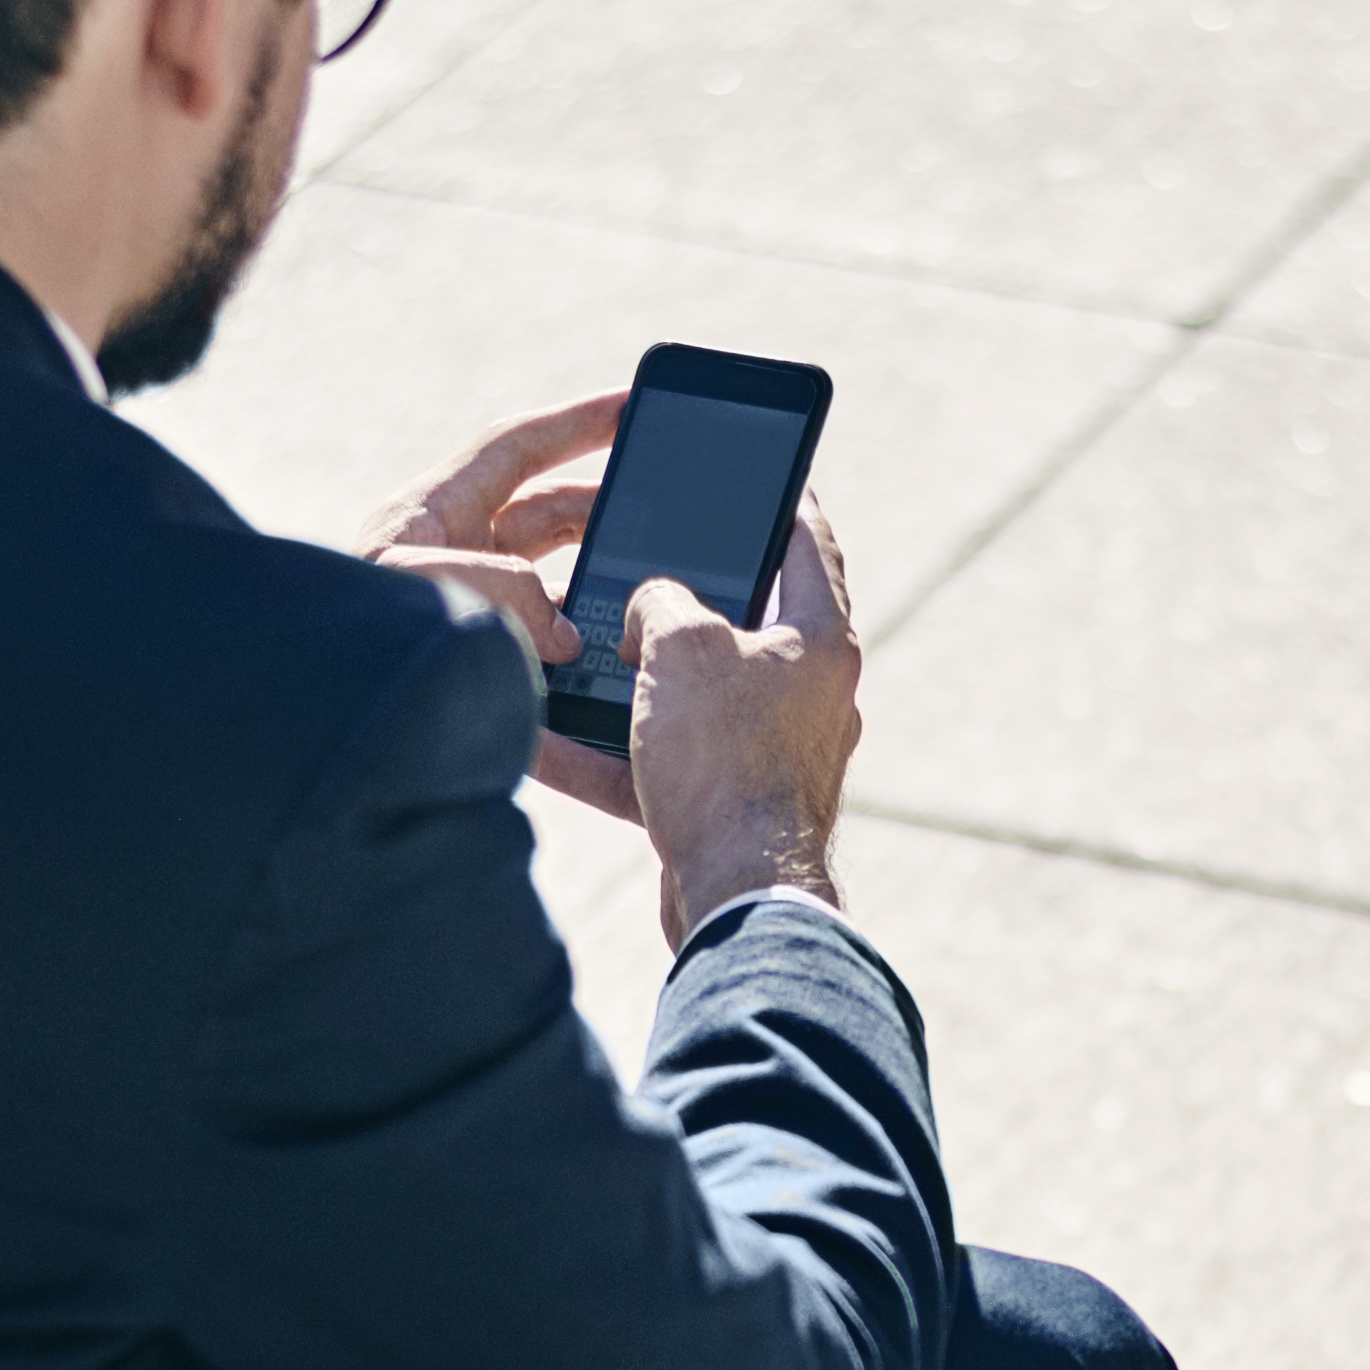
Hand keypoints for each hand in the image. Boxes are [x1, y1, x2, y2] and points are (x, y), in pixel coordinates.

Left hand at [358, 393, 640, 823]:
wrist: (306, 729)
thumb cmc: (347, 646)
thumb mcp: (420, 588)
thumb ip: (500, 587)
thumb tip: (565, 630)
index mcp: (432, 514)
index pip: (516, 449)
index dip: (576, 422)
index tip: (634, 406)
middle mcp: (450, 555)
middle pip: (545, 514)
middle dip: (604, 512)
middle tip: (666, 518)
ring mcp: (465, 610)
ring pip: (550, 583)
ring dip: (596, 589)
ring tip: (646, 598)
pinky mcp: (480, 664)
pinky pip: (542, 648)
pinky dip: (579, 653)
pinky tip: (613, 666)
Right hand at [620, 494, 860, 950]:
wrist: (735, 894)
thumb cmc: (724, 759)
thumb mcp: (680, 643)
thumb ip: (662, 597)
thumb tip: (651, 606)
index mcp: (821, 639)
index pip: (808, 542)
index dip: (783, 498)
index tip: (766, 475)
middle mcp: (811, 695)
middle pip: (745, 624)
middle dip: (682, 600)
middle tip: (636, 572)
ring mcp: (773, 755)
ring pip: (693, 699)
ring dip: (633, 683)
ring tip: (577, 660)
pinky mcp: (731, 809)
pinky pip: (661, 764)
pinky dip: (609, 755)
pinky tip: (548, 744)